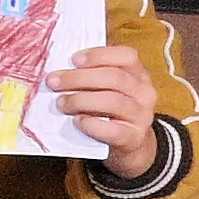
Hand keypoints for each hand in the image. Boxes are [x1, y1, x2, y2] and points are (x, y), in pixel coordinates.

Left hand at [58, 39, 158, 173]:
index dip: (99, 55)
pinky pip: (111, 129)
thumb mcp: (107, 88)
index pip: (127, 56)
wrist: (130, 143)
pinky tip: (77, 121)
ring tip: (61, 103)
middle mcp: (144, 92)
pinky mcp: (133, 138)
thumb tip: (59, 68)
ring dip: (80, 100)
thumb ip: (91, 75)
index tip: (73, 59)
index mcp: (138, 74)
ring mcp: (141, 116)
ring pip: (113, 101)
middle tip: (53, 81)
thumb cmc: (110, 110)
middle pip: (115, 78)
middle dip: (79, 78)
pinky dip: (90, 124)